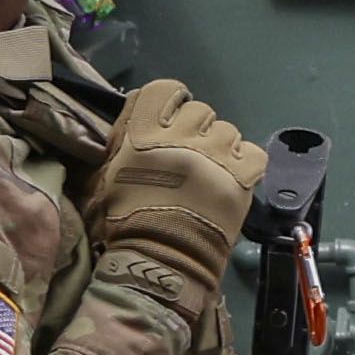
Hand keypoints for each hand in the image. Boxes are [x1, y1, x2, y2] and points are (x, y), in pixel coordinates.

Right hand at [80, 78, 263, 296]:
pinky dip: (245, 163)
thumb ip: (117, 139)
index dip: (169, 103)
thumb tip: (132, 109)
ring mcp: (215, 156)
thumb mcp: (102, 179)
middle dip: (194, 130)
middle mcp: (182, 136)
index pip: (164, 90)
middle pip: (199, 111)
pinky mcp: (241, 178)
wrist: (159, 264)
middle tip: (187, 156)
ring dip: (220, 148)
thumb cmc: (122, 225)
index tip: (169, 119)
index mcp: (144, 132)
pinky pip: (253, 153)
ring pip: (227, 131)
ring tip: (210, 173)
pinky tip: (232, 178)